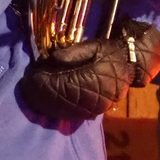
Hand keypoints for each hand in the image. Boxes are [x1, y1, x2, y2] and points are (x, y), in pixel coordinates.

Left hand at [19, 20, 159, 121]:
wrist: (133, 66)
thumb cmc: (111, 52)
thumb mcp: (94, 46)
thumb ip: (73, 53)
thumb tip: (51, 59)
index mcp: (93, 79)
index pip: (61, 84)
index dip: (43, 82)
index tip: (30, 75)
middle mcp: (93, 98)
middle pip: (59, 100)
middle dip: (40, 93)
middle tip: (27, 84)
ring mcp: (93, 108)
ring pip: (62, 110)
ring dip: (44, 102)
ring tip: (32, 92)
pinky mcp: (92, 113)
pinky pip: (69, 113)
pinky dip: (54, 107)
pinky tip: (44, 100)